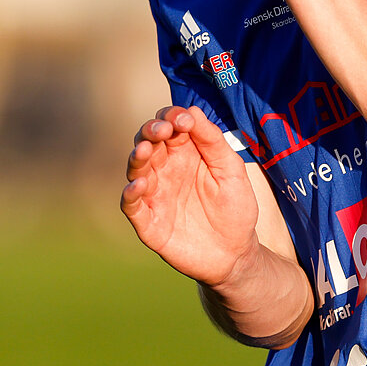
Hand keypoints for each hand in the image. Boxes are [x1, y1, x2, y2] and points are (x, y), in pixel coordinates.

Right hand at [121, 105, 261, 286]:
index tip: (183, 120)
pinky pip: (132, 205)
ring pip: (136, 169)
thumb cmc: (236, 208)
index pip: (169, 125)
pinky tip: (139, 185)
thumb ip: (212, 141)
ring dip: (137, 157)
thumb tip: (191, 111)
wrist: (236, 254)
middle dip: (151, 131)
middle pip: (148, 141)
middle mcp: (166, 169)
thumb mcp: (231, 169)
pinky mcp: (148, 221)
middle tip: (162, 130)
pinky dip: (130, 194)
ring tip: (145, 150)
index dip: (171, 117)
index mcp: (186, 153)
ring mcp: (155, 194)